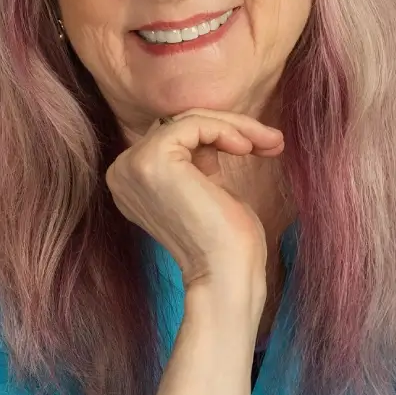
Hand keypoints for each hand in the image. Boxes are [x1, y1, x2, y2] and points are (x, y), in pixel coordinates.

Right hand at [105, 110, 284, 290]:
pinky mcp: (152, 160)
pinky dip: (225, 130)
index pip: (174, 136)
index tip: (260, 144)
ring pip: (189, 120)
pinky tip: (247, 147)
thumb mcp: (205, 187)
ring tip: (268, 143)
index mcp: (131, 179)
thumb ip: (198, 158)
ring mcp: (133, 165)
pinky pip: (193, 124)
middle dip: (231, 127)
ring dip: (235, 127)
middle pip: (181, 125)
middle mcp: (122, 171)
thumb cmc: (223, 240)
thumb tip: (215, 129)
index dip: (217, 134)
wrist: (225, 274)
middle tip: (273, 140)